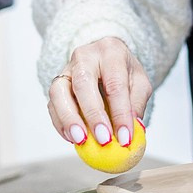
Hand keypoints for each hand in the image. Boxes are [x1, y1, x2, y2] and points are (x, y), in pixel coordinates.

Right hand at [47, 36, 151, 150]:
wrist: (106, 57)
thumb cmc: (123, 70)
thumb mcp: (139, 82)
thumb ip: (137, 104)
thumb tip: (133, 128)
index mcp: (111, 52)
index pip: (115, 84)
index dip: (120, 113)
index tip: (125, 138)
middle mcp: (85, 57)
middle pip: (83, 83)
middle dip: (93, 115)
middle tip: (103, 139)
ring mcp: (67, 69)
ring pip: (59, 92)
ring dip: (69, 119)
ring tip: (81, 140)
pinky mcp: (56, 84)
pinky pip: (52, 104)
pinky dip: (61, 123)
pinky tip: (72, 137)